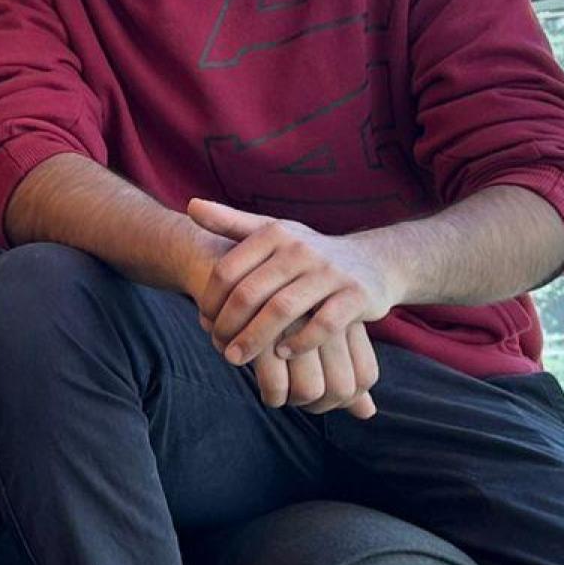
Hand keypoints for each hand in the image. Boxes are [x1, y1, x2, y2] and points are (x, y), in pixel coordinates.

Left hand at [186, 199, 395, 416]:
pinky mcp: (355, 295)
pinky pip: (323, 324)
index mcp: (274, 233)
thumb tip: (191, 206)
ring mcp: (329, 272)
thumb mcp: (271, 232)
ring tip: (238, 358)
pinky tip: (281, 355)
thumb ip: (230, 222)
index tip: (204, 322)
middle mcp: (301, 248)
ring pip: (283, 310)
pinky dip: (299, 342)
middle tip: (218, 348)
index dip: (209, 301)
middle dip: (228, 326)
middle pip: (250, 293)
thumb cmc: (306, 253)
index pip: (227, 270)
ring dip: (255, 339)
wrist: (371, 262)